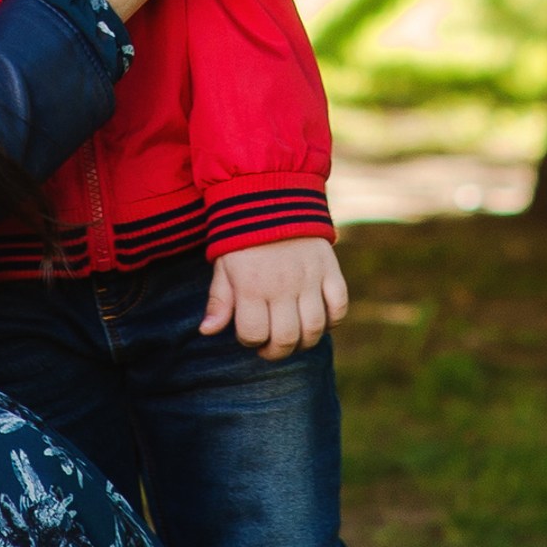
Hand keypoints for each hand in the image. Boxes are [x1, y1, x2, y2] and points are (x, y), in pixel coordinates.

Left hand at [199, 239, 347, 360]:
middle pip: (286, 338)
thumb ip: (218, 301)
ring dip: (304, 342)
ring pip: (314, 329)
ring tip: (294, 337)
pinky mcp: (329, 269)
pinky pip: (339, 307)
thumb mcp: (223, 265)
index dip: (249, 341)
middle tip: (271, 346)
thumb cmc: (241, 237)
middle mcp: (282, 285)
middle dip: (276, 351)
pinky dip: (333, 321)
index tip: (249, 334)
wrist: (271, 196)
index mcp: (251, 285)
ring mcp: (309, 278)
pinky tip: (319, 320)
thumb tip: (206, 331)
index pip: (253, 334)